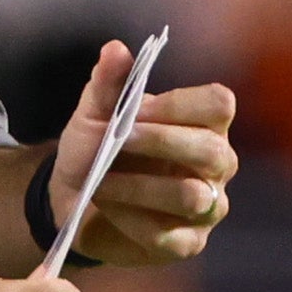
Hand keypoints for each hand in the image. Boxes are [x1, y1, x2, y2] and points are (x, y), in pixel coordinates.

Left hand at [40, 40, 242, 269]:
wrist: (73, 199)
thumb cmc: (95, 148)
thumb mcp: (93, 113)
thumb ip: (107, 84)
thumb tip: (115, 49)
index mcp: (204, 123)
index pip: (218, 104)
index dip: (180, 105)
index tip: (135, 110)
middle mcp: (217, 164)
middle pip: (213, 151)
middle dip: (161, 144)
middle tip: (117, 142)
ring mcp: (208, 207)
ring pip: (193, 196)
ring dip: (139, 186)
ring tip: (100, 182)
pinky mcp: (187, 243)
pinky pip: (170, 234)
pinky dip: (132, 220)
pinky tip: (107, 209)